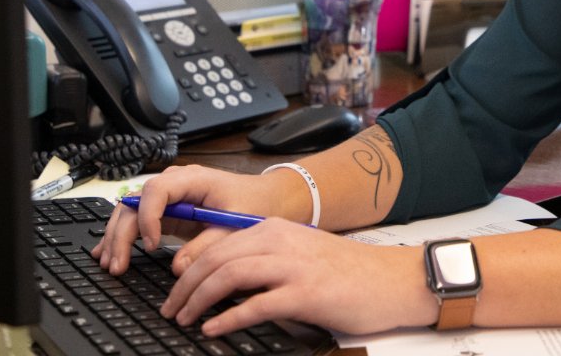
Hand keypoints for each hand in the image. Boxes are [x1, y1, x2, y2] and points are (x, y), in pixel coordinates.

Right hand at [91, 164, 284, 274]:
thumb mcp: (234, 226)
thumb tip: (179, 266)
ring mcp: (168, 198)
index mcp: (192, 179)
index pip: (156, 191)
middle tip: (117, 264)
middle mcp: (174, 184)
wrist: (263, 199)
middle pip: (135, 202)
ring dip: (116, 236)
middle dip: (121, 233)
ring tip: (109, 263)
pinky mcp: (166, 212)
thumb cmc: (251, 205)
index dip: (148, 217)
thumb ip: (208, 245)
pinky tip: (106, 253)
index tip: (151, 245)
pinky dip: (121, 236)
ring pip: (130, 211)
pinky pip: (136, 220)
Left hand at [161, 219, 435, 335]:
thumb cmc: (347, 273)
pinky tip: (214, 329)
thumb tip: (224, 282)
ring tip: (184, 319)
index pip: (218, 243)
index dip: (189, 267)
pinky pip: (256, 304)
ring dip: (199, 300)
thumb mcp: (300, 255)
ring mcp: (293, 266)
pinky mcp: (306, 293)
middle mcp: (280, 241)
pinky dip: (228, 318)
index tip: (174, 289)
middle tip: (170, 309)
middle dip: (185, 286)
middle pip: (216, 258)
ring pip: (229, 276)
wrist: (390, 281)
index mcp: (276, 230)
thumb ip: (265, 261)